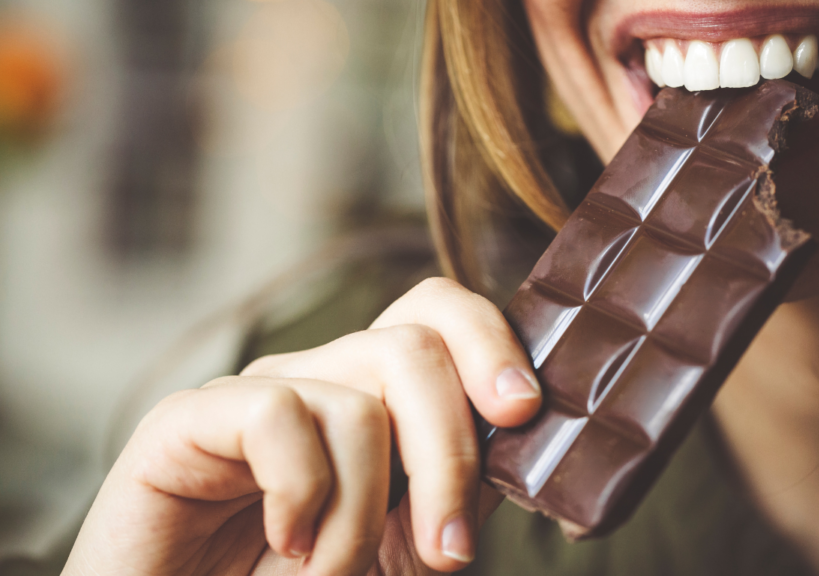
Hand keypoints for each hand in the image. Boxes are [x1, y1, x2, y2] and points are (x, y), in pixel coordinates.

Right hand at [62, 278, 542, 575]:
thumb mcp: (399, 548)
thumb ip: (454, 494)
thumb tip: (518, 447)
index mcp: (369, 394)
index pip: (435, 314)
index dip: (490, 341)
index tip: (524, 412)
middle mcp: (316, 378)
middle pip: (413, 347)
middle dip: (451, 454)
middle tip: (450, 550)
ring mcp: (253, 394)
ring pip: (358, 400)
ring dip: (366, 513)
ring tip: (335, 572)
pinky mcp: (187, 419)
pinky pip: (277, 415)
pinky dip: (301, 496)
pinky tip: (284, 543)